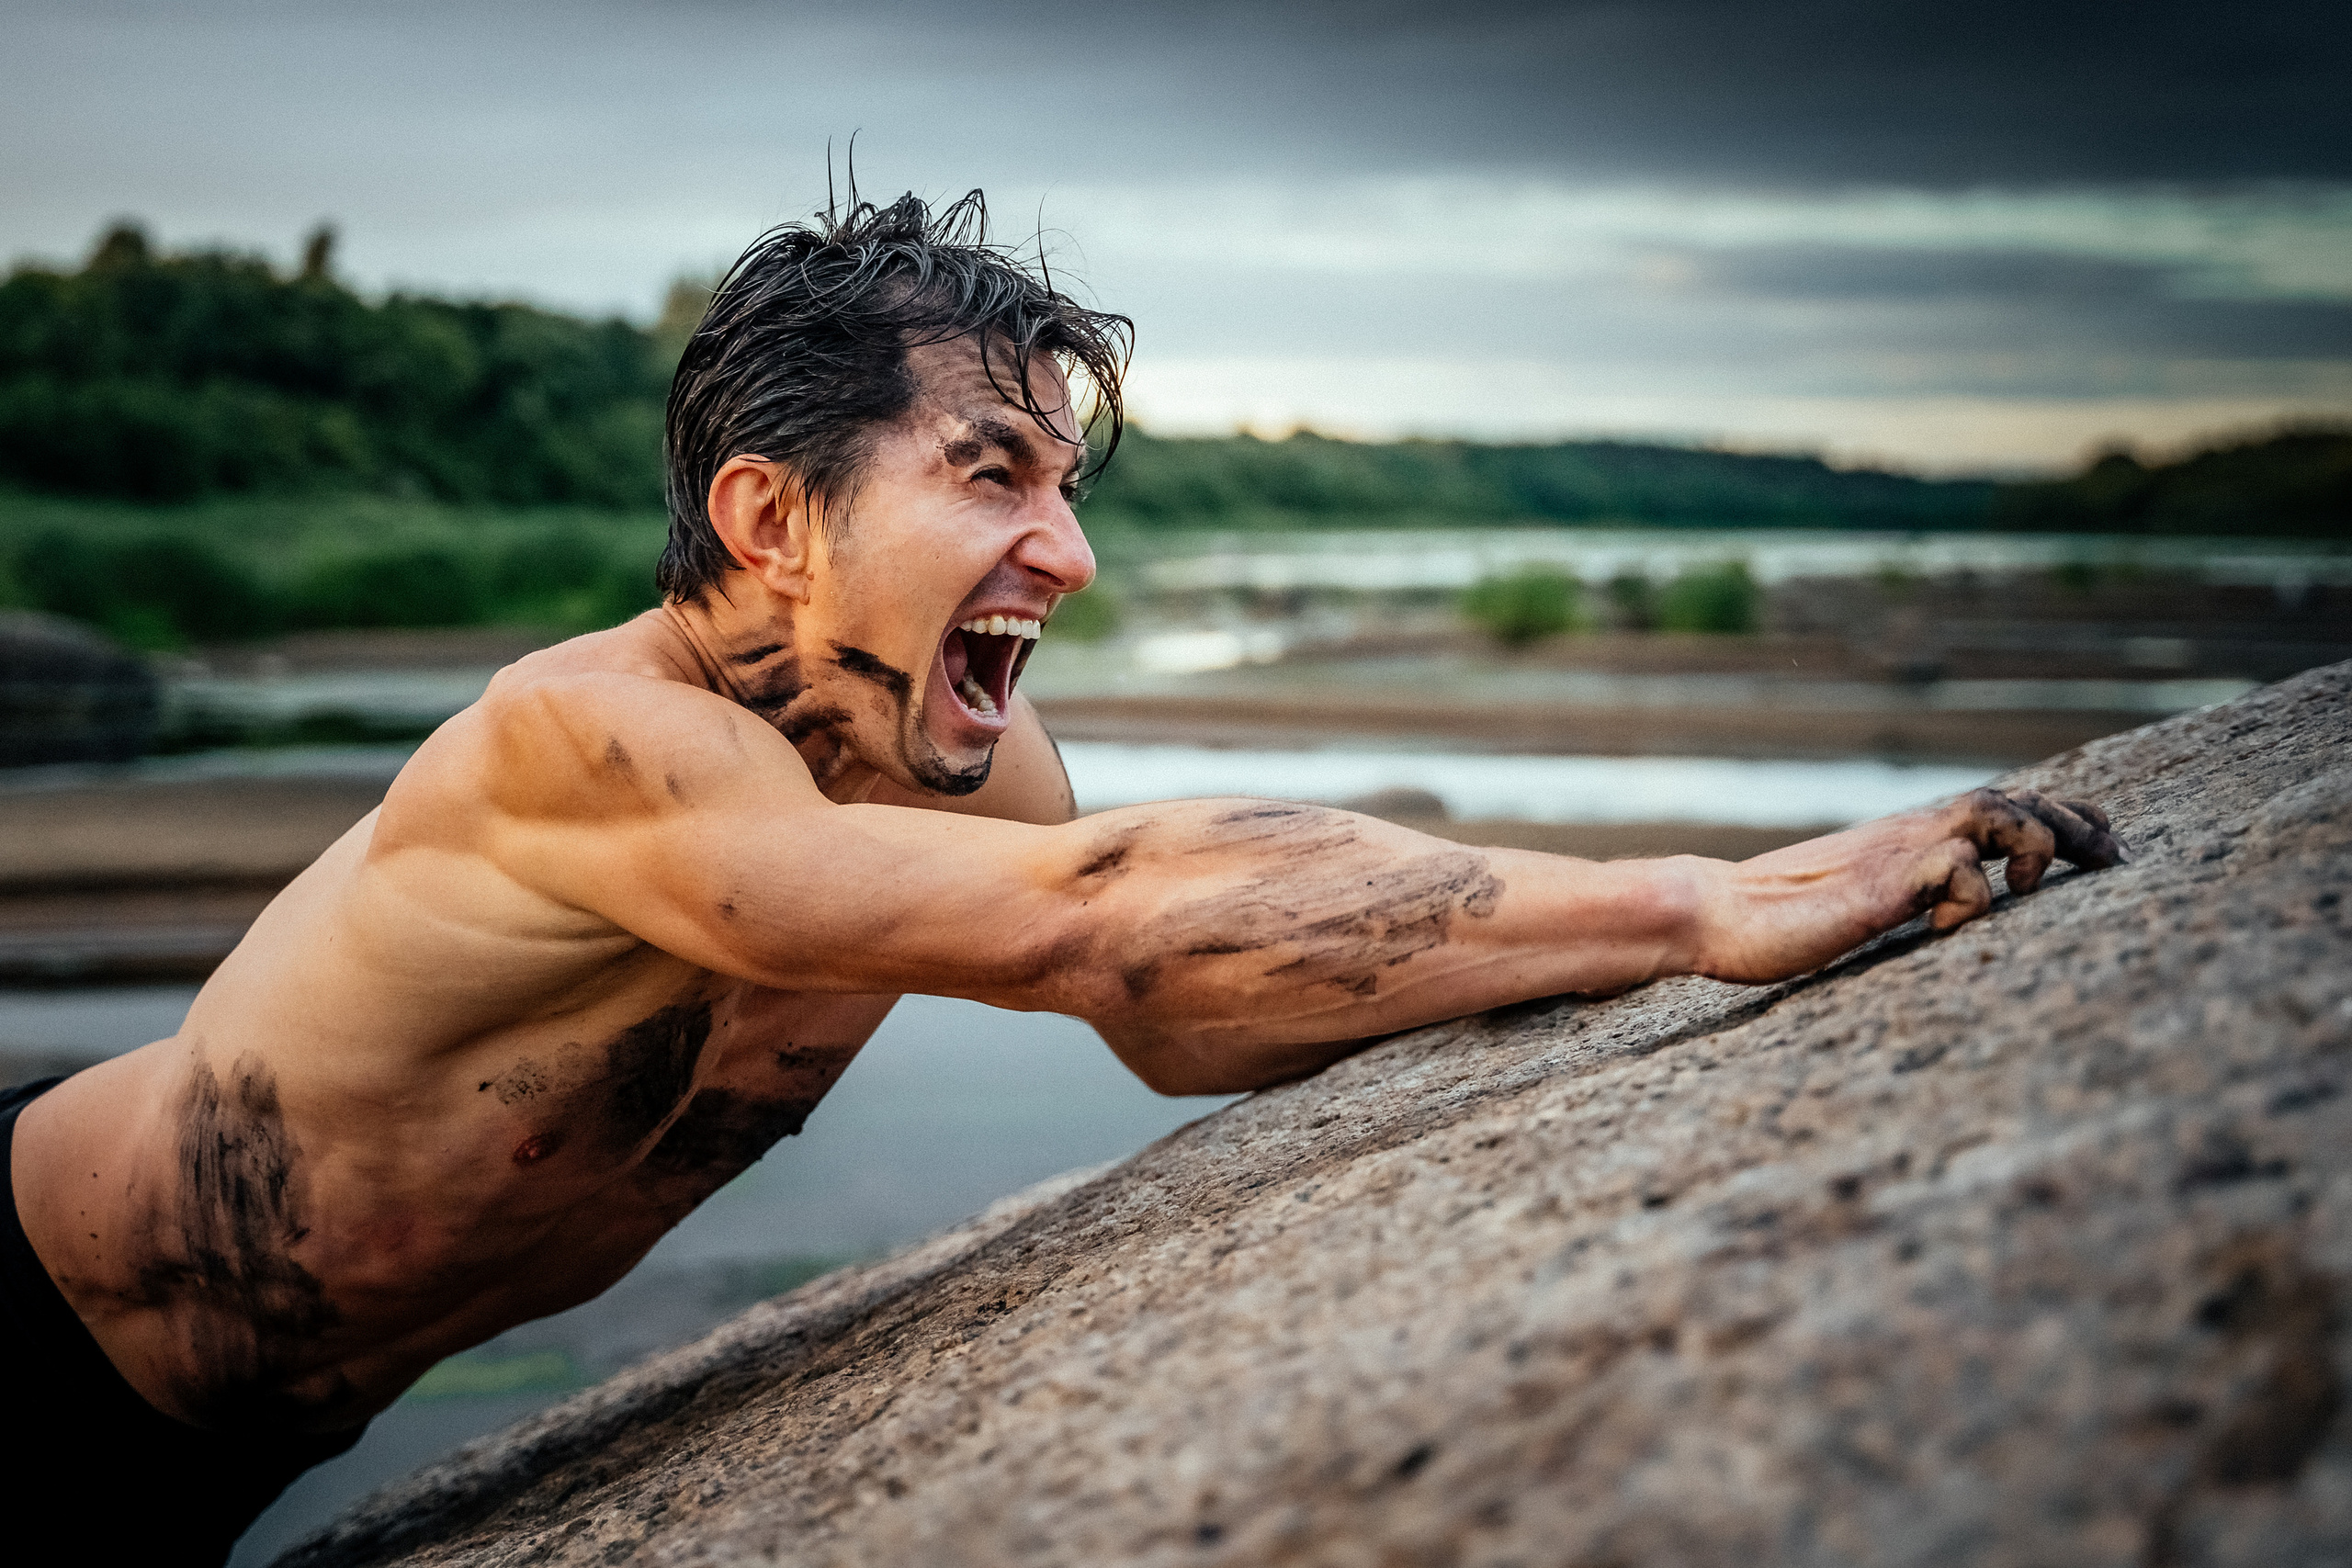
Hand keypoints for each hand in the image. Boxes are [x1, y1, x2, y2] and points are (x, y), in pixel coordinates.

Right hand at [1689, 788, 2126, 984]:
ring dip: (2033, 847)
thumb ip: (1910, 889)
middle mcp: (1914, 832)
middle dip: (2077, 826)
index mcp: (1913, 835)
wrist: (1716, 913)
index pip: (2005, 803)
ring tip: (2029, 889)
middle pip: (2017, 801)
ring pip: (1997, 816)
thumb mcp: (1865, 896)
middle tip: (2115, 860)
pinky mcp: (1882, 884)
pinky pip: (1956, 876)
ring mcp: (1898, 853)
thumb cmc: (1782, 917)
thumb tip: (1959, 906)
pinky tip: (1945, 931)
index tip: (2108, 843)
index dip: (2066, 816)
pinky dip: (1971, 904)